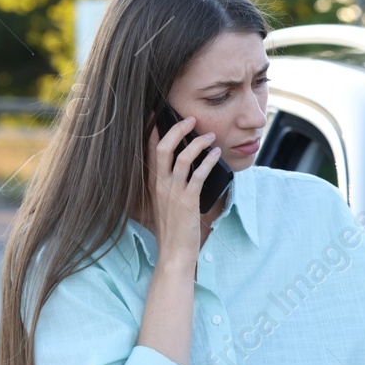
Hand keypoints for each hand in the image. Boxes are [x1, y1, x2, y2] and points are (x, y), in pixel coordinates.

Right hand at [143, 115, 219, 262]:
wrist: (174, 252)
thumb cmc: (173, 228)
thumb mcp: (165, 202)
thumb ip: (169, 184)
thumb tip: (184, 165)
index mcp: (152, 183)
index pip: (148, 150)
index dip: (152, 130)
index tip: (158, 113)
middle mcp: (159, 185)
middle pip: (162, 148)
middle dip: (176, 129)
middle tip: (190, 118)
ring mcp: (173, 192)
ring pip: (181, 158)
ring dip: (197, 143)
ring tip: (210, 135)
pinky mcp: (188, 201)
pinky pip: (198, 175)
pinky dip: (208, 161)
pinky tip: (217, 154)